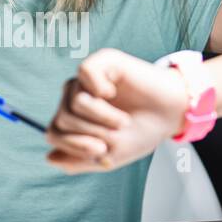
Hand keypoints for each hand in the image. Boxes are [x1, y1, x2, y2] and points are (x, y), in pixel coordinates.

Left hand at [45, 49, 191, 173]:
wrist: (172, 115)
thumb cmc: (141, 132)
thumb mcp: (109, 157)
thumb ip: (78, 160)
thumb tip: (49, 159)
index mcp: (74, 118)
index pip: (53, 133)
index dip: (73, 145)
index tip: (102, 151)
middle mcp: (75, 96)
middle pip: (62, 119)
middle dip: (92, 132)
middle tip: (119, 131)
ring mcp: (87, 79)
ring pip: (75, 102)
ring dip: (103, 117)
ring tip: (123, 119)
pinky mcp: (103, 61)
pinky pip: (84, 73)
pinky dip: (99, 88)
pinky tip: (112, 92)